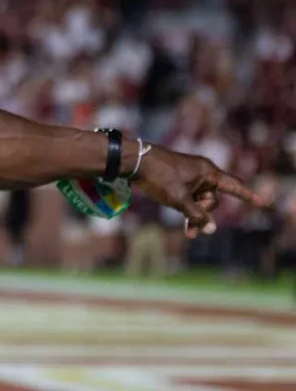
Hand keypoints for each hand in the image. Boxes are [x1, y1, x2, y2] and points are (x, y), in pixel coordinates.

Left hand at [133, 146, 271, 238]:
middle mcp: (202, 173)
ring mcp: (189, 176)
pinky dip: (187, 210)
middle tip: (192, 230)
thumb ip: (196, 214)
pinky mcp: (177, 180)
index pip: (233, 186)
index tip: (262, 203)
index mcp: (207, 172)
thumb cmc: (159, 176)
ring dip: (195, 216)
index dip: (248, 196)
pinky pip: (189, 198)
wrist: (133, 162)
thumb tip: (211, 228)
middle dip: (205, 215)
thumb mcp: (179, 199)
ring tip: (188, 233)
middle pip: (213, 199)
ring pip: (199, 201)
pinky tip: (185, 223)